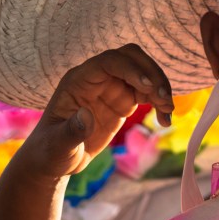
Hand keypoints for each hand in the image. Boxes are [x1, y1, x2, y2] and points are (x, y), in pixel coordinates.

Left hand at [18, 43, 174, 178]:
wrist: (56, 160)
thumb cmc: (50, 152)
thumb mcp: (57, 146)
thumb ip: (71, 132)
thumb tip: (86, 116)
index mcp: (79, 80)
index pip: (109, 61)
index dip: (130, 69)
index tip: (148, 86)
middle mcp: (98, 77)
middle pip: (132, 59)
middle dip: (151, 74)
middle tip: (164, 99)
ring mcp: (112, 87)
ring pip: (144, 73)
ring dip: (160, 88)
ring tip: (168, 112)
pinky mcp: (124, 100)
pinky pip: (148, 92)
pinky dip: (160, 102)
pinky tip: (165, 120)